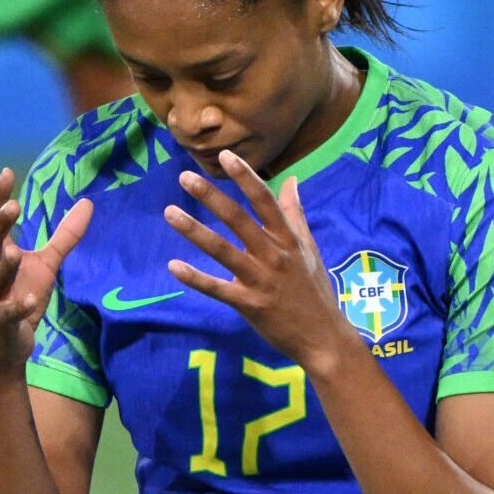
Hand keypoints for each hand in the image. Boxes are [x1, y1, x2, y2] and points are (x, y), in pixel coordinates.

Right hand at [0, 168, 92, 366]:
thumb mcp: (46, 264)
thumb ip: (64, 236)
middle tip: (13, 205)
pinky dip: (19, 305)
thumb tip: (88, 202)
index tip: (6, 172)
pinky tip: (31, 299)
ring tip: (13, 251)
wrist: (8, 346)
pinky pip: (8, 312)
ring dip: (3, 265)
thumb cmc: (22, 296)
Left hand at [164, 153, 359, 371]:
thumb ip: (295, 214)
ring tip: (170, 213)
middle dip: (211, 197)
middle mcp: (274, 256)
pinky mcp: (249, 304)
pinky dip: (195, 278)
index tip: (226, 156)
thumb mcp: (309, 249)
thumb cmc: (315, 291)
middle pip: (239, 220)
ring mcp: (261, 280)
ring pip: (223, 250)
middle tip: (185, 177)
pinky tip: (173, 266)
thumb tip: (291, 180)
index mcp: (289, 240)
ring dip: (194, 231)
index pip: (265, 202)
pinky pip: (217, 289)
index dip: (246, 178)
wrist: (324, 337)